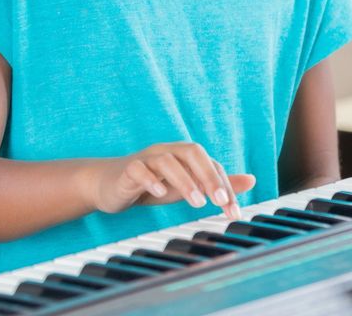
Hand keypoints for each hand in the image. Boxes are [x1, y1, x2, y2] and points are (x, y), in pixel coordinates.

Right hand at [86, 142, 254, 219]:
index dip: (223, 183)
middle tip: (220, 201)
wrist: (111, 185)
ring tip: (197, 202)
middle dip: (208, 175)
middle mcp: (166, 152)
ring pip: (166, 160)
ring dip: (184, 180)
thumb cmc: (153, 183)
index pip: (209, 162)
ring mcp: (145, 159)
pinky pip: (139, 169)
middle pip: (191, 152)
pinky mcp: (127, 170)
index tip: (233, 210)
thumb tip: (252, 180)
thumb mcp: (188, 184)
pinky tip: (161, 194)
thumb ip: (216, 182)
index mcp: (182, 155)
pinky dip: (151, 179)